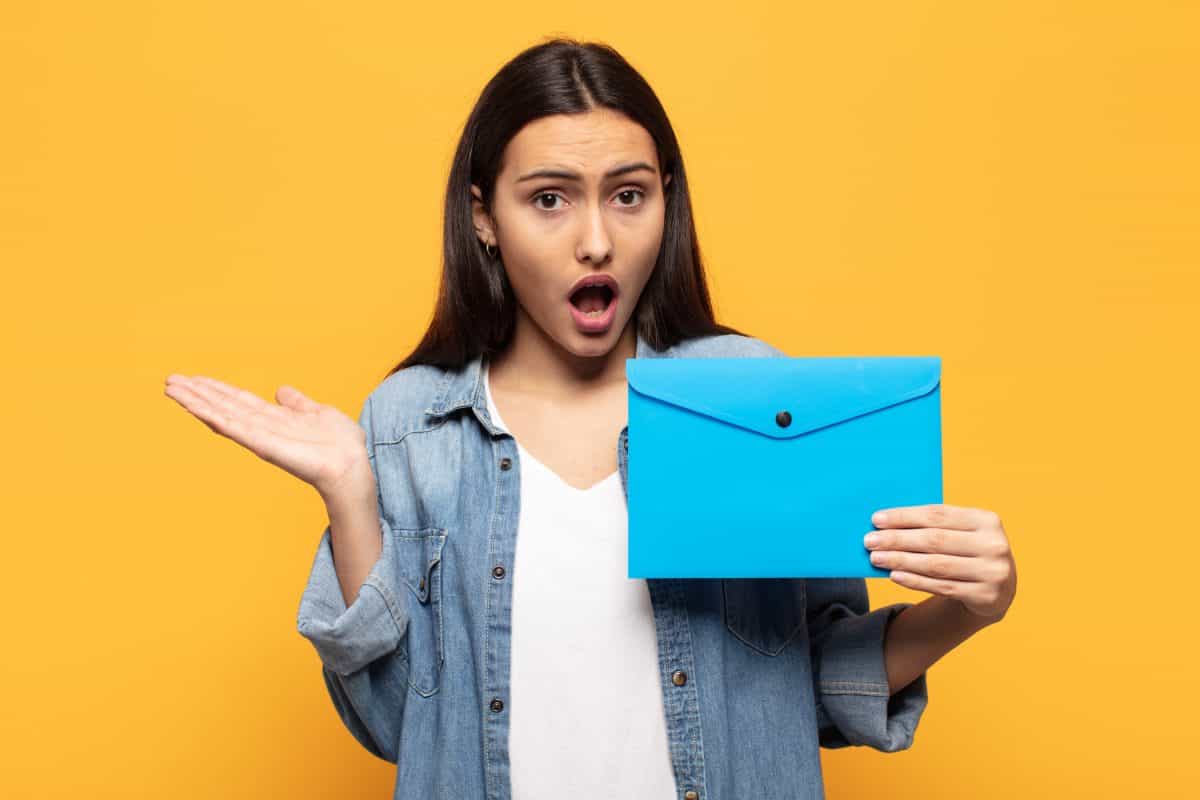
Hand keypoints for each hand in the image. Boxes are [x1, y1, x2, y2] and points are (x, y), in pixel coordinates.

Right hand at [163, 374, 372, 500]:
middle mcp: (262, 427)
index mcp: (275, 418)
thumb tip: (282, 391)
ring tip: (171, 388)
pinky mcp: (263, 445)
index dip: (217, 389)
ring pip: (221, 415)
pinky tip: (195, 405)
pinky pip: (233, 428)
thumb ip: (298, 403)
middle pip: (223, 406)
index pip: (239, 401)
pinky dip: (213, 416)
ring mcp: (260, 436)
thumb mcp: (319, 413)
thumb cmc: (341, 445)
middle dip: (197, 393)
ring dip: (196, 401)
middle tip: (170, 380)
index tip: (194, 378)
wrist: (351, 466)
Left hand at [864, 503, 1015, 622]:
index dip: (905, 516)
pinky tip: (894, 575)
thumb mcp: (961, 533)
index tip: (876, 519)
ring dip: (901, 560)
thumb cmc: (968, 552)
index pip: (938, 515)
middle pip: (935, 540)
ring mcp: (993, 572)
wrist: (997, 589)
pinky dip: (915, 580)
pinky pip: (942, 587)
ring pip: (936, 565)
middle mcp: (994, 545)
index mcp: (986, 520)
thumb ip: (933, 526)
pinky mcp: (986, 596)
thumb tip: (885, 523)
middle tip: (869, 541)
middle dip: (897, 539)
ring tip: (876, 558)